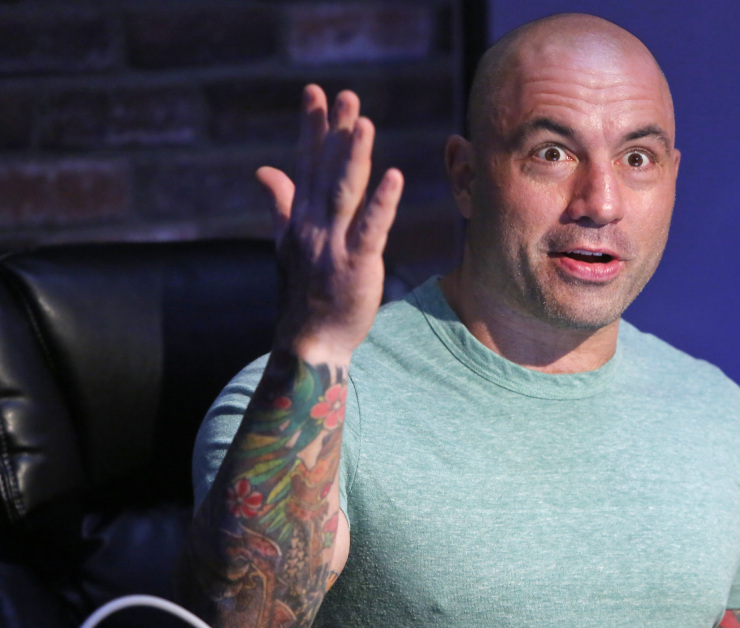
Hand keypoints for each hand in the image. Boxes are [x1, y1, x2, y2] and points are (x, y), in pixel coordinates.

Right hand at [258, 84, 404, 362]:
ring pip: (344, 193)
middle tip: (346, 95)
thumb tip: (265, 170)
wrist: (310, 342)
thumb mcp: (286, 242)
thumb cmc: (303, 293)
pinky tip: (394, 176)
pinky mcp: (356, 265)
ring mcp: (333, 245)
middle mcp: (313, 226)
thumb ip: (280, 203)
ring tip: (364, 123)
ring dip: (354, 157)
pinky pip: (370, 229)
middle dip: (335, 131)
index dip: (311, 127)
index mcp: (300, 218)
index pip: (306, 163)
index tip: (315, 92)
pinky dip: (382, 203)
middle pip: (325, 170)